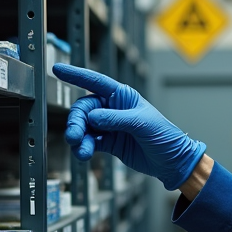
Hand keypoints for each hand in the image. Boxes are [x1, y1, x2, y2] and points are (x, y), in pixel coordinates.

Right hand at [53, 63, 206, 190]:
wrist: (172, 162)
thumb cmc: (165, 136)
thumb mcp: (142, 123)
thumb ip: (116, 119)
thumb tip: (92, 117)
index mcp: (122, 96)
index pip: (95, 82)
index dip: (76, 75)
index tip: (58, 70)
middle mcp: (113, 109)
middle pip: (84, 109)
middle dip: (77, 121)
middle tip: (75, 136)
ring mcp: (109, 126)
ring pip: (84, 127)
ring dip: (79, 138)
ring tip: (81, 150)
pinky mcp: (108, 142)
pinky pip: (89, 141)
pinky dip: (84, 147)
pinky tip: (84, 153)